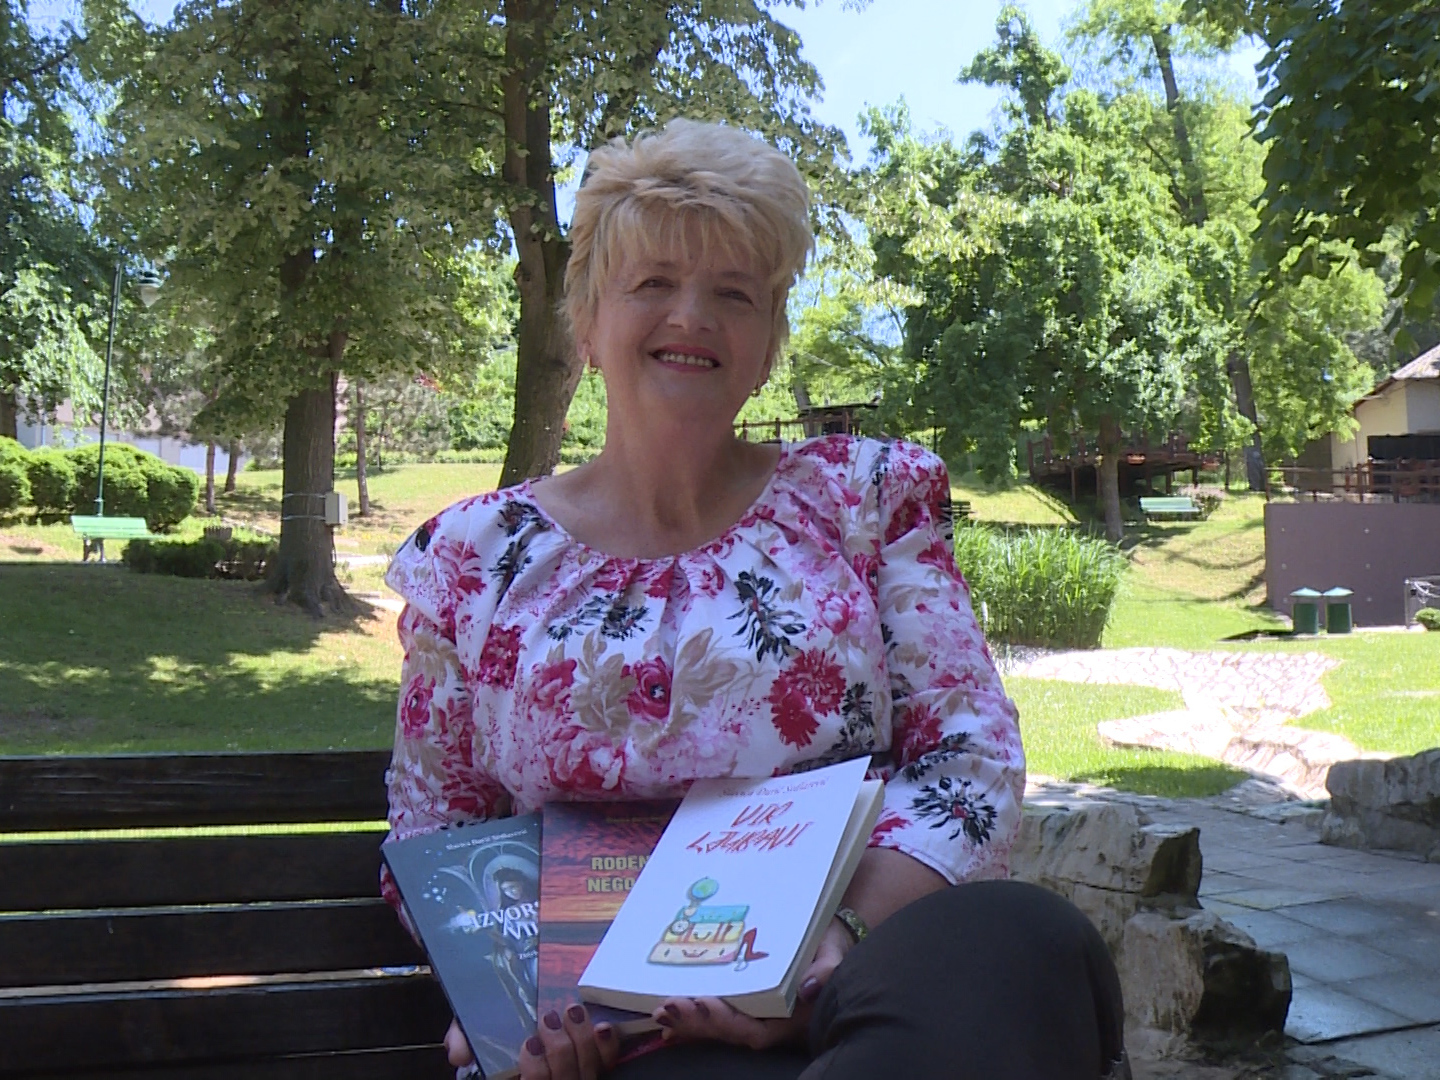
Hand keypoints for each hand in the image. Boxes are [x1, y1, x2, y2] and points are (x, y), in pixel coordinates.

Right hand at [445, 1008, 620, 1079]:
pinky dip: (607, 1046)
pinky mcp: (595, 1065)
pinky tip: (602, 1027)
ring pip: (588, 1074)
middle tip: (549, 1018)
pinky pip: (607, 1063)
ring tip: (572, 1011)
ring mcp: (574, 1078)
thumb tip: (458, 1054)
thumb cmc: (498, 1031)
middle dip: (560, 1051)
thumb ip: (462, 1039)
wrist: (534, 1022)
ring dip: (582, 1042)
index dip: (536, 1072)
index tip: (529, 1043)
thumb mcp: (474, 1031)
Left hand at [651, 917, 853, 1049]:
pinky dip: (693, 1015)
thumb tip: (808, 987)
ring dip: (690, 1021)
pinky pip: (717, 1014)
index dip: (729, 1021)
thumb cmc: (831, 944)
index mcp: (793, 1015)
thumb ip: (826, 970)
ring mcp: (756, 1013)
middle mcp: (771, 1020)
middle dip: (698, 1023)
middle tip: (669, 1008)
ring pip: (719, 1025)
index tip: (706, 1004)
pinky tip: (669, 1015)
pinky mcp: (745, 1002)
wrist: (829, 937)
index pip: (757, 1029)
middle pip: (730, 1030)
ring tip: (663, 1011)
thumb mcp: (835, 953)